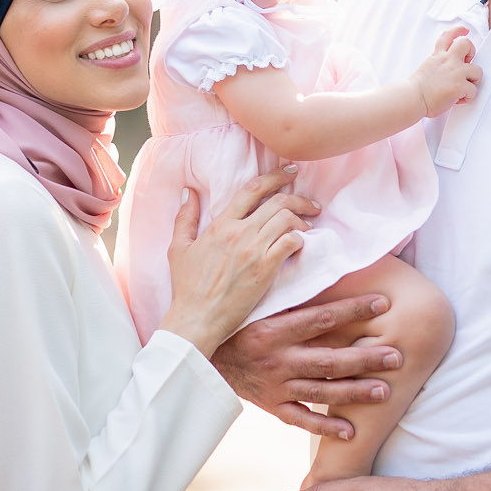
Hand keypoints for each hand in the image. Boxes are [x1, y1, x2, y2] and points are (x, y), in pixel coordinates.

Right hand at [158, 169, 316, 356]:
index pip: (252, 190)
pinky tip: (301, 244)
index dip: (275, 176)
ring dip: (302, 220)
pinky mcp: (265, 269)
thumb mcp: (178, 248)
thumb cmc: (186, 287)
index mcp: (220, 225)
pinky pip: (290, 243)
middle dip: (298, 198)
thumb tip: (189, 192)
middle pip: (276, 202)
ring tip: (307, 226)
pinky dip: (300, 240)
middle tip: (311, 203)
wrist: (197, 318)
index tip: (291, 172)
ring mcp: (253, 250)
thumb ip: (185, 218)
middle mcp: (239, 232)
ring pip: (286, 220)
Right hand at [211, 295, 402, 438]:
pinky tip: (351, 432)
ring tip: (384, 390)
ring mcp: (275, 387)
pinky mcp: (271, 405)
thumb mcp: (252, 302)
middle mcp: (276, 361)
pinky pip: (300, 420)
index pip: (321, 318)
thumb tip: (316, 261)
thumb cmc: (230, 322)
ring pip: (321, 393)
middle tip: (396, 356)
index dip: (353, 309)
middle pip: (328, 361)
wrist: (197, 357)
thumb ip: (284, 290)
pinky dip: (324, 429)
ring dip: (354, 393)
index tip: (383, 302)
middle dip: (364, 358)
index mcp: (272, 330)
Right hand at [409, 27, 479, 117]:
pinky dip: (467, 97)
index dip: (458, 30)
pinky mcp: (460, 85)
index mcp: (438, 56)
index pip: (448, 36)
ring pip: (478, 70)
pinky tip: (458, 100)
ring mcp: (455, 72)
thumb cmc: (416, 90)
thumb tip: (449, 71)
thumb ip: (439, 64)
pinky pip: (474, 91)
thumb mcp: (427, 68)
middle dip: (472, 52)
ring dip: (473, 80)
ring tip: (463, 87)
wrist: (412, 98)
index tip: (464, 30)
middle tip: (467, 63)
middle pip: (466, 44)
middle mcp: (448, 60)